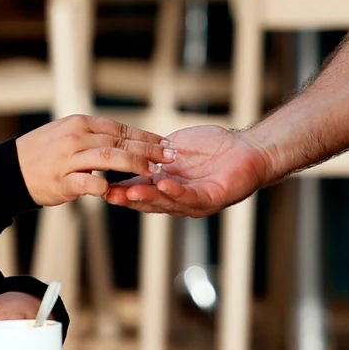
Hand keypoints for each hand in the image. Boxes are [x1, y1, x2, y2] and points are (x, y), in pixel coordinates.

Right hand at [16, 115, 172, 205]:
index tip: (166, 144)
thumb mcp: (68, 133)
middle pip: (119, 141)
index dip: (146, 137)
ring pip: (108, 158)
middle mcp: (76, 137)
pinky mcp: (61, 181)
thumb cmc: (43, 153)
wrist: (9, 170)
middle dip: (148, 150)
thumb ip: (95, 136)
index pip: (120, 129)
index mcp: (80, 124)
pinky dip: (102, 186)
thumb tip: (126, 140)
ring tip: (153, 173)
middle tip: (171, 157)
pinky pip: (86, 183)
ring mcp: (68, 159)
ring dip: (133, 165)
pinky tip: (115, 190)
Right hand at [103, 124, 274, 217]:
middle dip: (129, 199)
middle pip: (150, 202)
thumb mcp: (175, 149)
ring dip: (148, 198)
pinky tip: (163, 184)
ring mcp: (196, 201)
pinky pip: (191, 197)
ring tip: (130, 193)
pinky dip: (176, 192)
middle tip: (108, 194)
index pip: (141, 190)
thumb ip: (154, 155)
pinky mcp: (213, 198)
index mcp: (168, 186)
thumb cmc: (215, 146)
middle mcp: (179, 198)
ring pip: (167, 203)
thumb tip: (128, 154)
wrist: (247, 147)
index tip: (101, 185)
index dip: (122, 190)